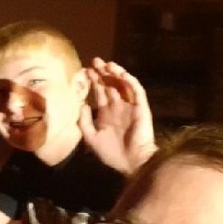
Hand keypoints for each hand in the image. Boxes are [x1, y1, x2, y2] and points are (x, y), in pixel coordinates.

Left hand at [79, 57, 155, 174]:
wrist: (131, 162)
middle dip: (102, 73)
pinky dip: (130, 82)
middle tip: (94, 61)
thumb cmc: (111, 153)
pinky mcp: (141, 108)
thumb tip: (81, 103)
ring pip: (123, 85)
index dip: (93, 82)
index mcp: (106, 114)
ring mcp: (130, 107)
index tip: (84, 71)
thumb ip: (84, 121)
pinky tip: (121, 74)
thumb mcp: (91, 137)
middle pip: (110, 85)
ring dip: (115, 74)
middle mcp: (118, 107)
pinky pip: (137, 92)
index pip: (99, 93)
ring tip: (106, 64)